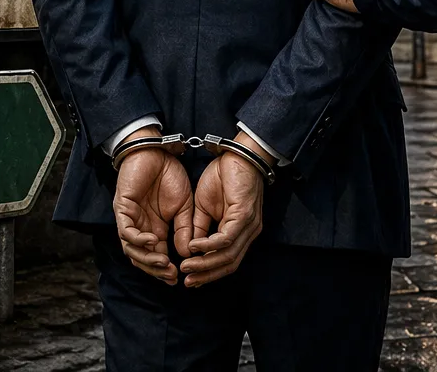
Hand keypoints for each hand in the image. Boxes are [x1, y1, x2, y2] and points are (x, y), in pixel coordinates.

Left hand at [112, 130, 193, 284]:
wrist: (158, 152)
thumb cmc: (169, 175)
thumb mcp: (185, 206)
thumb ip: (184, 229)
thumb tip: (187, 252)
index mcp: (155, 228)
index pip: (157, 256)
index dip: (166, 269)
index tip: (180, 277)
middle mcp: (141, 228)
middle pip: (142, 258)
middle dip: (155, 270)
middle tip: (170, 275)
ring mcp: (130, 219)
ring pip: (131, 250)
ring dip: (147, 259)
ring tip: (163, 262)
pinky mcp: (122, 209)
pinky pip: (126, 231)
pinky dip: (139, 239)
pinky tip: (154, 240)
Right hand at [181, 133, 269, 287]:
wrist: (236, 154)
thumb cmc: (223, 176)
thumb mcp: (203, 206)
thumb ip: (198, 228)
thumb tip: (188, 250)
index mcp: (240, 232)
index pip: (227, 261)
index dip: (208, 273)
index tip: (190, 280)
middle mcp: (248, 233)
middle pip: (229, 264)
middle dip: (206, 275)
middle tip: (187, 281)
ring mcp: (249, 225)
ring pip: (228, 255)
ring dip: (205, 264)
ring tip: (186, 267)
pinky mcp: (245, 214)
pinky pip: (226, 237)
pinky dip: (209, 245)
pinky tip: (194, 246)